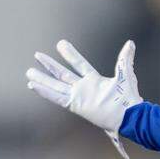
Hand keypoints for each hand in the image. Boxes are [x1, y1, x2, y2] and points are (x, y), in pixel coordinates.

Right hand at [26, 40, 142, 158]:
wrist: (129, 115)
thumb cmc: (129, 98)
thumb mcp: (126, 75)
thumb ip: (125, 59)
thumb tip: (130, 43)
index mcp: (95, 80)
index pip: (80, 64)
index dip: (70, 54)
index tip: (60, 43)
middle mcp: (85, 88)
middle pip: (63, 74)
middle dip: (50, 65)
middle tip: (38, 55)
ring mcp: (79, 97)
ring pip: (56, 85)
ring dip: (43, 79)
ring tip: (29, 72)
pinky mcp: (75, 105)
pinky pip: (57, 98)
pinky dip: (44, 92)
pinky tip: (32, 85)